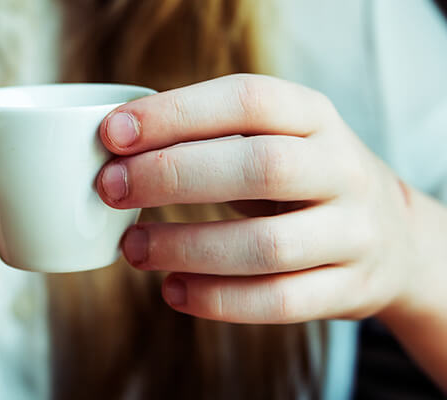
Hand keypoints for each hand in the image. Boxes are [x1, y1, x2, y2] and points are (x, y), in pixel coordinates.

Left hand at [95, 74, 421, 323]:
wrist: (392, 236)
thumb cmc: (298, 178)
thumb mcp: (272, 138)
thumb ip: (208, 137)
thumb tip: (111, 144)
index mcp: (314, 117)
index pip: (247, 100)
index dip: (176, 114)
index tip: (112, 133)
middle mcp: (342, 169)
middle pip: (259, 168)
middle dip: (172, 177)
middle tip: (110, 190)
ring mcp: (353, 232)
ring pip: (267, 246)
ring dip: (187, 248)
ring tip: (132, 248)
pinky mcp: (350, 289)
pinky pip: (279, 301)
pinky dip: (218, 301)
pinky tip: (172, 290)